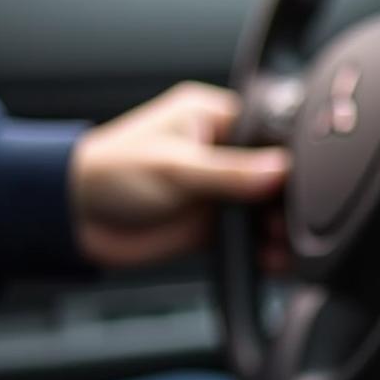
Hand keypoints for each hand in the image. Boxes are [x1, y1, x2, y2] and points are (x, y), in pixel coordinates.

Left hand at [71, 81, 287, 267]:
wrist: (75, 220)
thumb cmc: (109, 174)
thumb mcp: (175, 168)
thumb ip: (230, 172)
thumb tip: (280, 171)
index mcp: (213, 119)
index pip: (270, 134)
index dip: (291, 160)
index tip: (304, 186)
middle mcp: (222, 153)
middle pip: (276, 177)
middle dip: (288, 202)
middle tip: (290, 223)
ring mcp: (221, 192)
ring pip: (267, 210)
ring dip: (279, 230)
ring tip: (284, 246)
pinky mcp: (216, 225)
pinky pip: (252, 238)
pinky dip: (265, 252)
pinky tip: (274, 261)